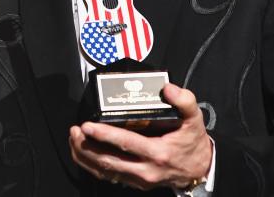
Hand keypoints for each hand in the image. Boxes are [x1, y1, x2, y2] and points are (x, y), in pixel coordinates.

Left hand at [68, 83, 211, 190]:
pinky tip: (84, 154)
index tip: (87, 125)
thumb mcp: (194, 118)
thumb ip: (184, 100)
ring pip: (105, 171)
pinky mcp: (135, 183)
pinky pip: (109, 177)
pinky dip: (93, 166)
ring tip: (74, 140)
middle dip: (87, 146)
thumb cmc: (193, 142)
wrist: (200, 169)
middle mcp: (146, 169)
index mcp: (158, 153)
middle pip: (109, 160)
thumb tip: (167, 88)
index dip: (105, 134)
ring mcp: (139, 180)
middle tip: (75, 131)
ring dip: (86, 157)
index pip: (126, 143)